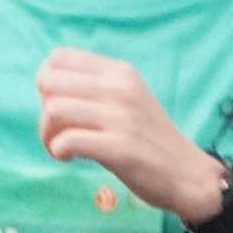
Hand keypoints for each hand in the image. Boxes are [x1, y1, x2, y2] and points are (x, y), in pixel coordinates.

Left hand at [35, 49, 225, 223]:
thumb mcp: (129, 99)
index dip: (48, 83)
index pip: (59, 58)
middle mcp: (120, 88)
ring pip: (53, 110)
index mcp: (120, 71)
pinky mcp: (120, 147)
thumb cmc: (151, 140)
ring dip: (47, 135)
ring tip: (60, 150)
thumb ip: (96, 89)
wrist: (189, 175)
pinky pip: (68, 140)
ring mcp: (121, 117)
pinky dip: (58, 151)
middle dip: (43, 111)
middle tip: (57, 133)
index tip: (61, 107)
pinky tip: (68, 159)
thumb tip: (47, 89)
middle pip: (49, 82)